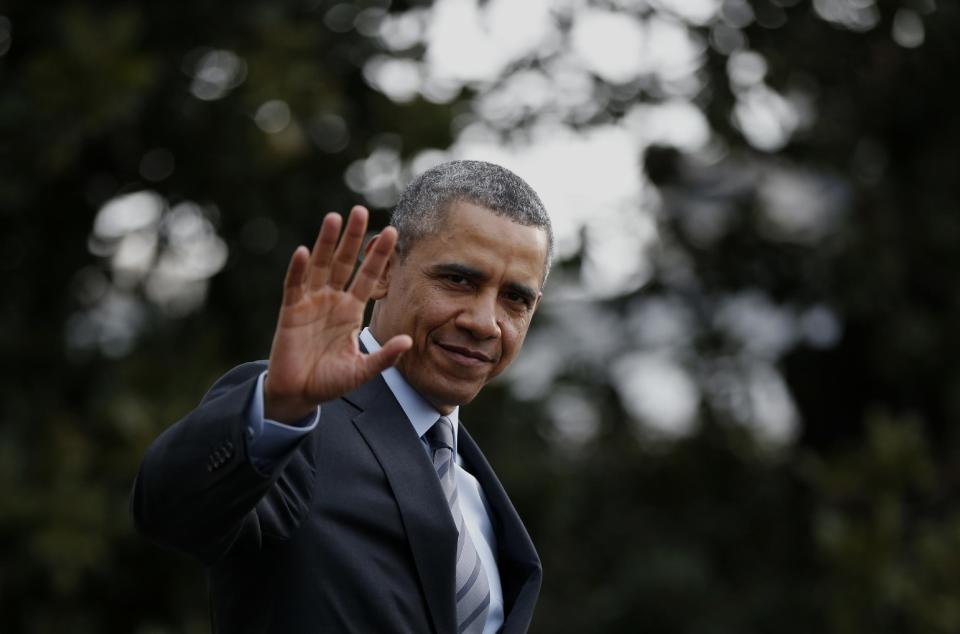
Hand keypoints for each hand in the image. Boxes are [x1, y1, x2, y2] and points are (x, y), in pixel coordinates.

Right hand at [263, 206, 411, 422]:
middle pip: (344, 262)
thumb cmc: (329, 381)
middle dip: (352, 238)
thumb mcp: (361, 370)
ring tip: (334, 218)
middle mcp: (332, 300)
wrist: (298, 394)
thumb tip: (408, 341)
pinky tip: (305, 251)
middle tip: (361, 210)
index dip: (378, 256)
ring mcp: (310, 303)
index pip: (368, 276)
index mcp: (351, 310)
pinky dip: (298, 269)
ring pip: (320, 266)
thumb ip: (384, 358)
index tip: (392, 232)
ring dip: (326, 243)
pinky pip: (294, 286)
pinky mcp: (290, 311)